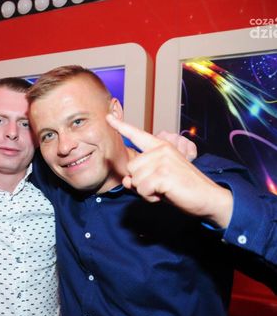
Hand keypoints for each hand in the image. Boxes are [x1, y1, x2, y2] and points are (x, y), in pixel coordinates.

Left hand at [106, 114, 232, 227]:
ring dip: (146, 191)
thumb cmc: (181, 188)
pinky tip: (165, 194)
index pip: (137, 135)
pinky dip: (150, 197)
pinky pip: (142, 189)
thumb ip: (139, 177)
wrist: (207, 197)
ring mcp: (162, 160)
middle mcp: (161, 150)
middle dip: (140, 182)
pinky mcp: (163, 174)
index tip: (108, 117)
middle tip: (160, 185)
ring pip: (135, 180)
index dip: (121, 127)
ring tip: (164, 189)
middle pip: (131, 168)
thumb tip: (125, 180)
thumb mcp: (157, 179)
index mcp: (161, 147)